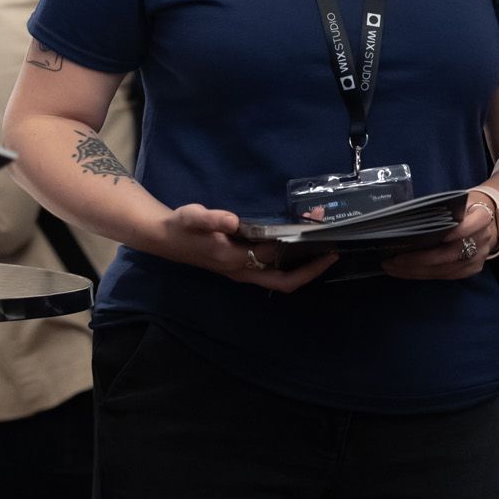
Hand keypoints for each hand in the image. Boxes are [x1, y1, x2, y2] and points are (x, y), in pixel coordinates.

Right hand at [149, 204, 335, 292]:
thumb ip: (212, 219)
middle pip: (284, 281)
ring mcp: (242, 273)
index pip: (273, 254)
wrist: (166, 239)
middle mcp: (242, 271)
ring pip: (279, 279)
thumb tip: (232, 220)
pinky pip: (272, 274)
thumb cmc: (182, 226)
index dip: (296, 243)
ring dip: (302, 268)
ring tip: (321, 250)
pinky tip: (298, 251)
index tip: (316, 229)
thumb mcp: (193, 217)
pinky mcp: (241, 269)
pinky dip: (290, 266)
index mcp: (233, 259)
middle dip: (311, 270)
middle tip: (333, 254)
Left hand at [381, 197, 497, 281]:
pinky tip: (406, 272)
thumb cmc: (464, 209)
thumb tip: (406, 217)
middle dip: (419, 259)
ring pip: (445, 269)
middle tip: (394, 260)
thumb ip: (441, 210)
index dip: (458, 232)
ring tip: (393, 268)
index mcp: (481, 217)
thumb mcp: (458, 202)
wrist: (487, 222)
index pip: (471, 225)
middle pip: (450, 254)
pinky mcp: (472, 270)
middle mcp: (482, 239)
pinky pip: (446, 276)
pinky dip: (423, 275)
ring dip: (416, 271)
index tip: (440, 236)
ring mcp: (478, 258)